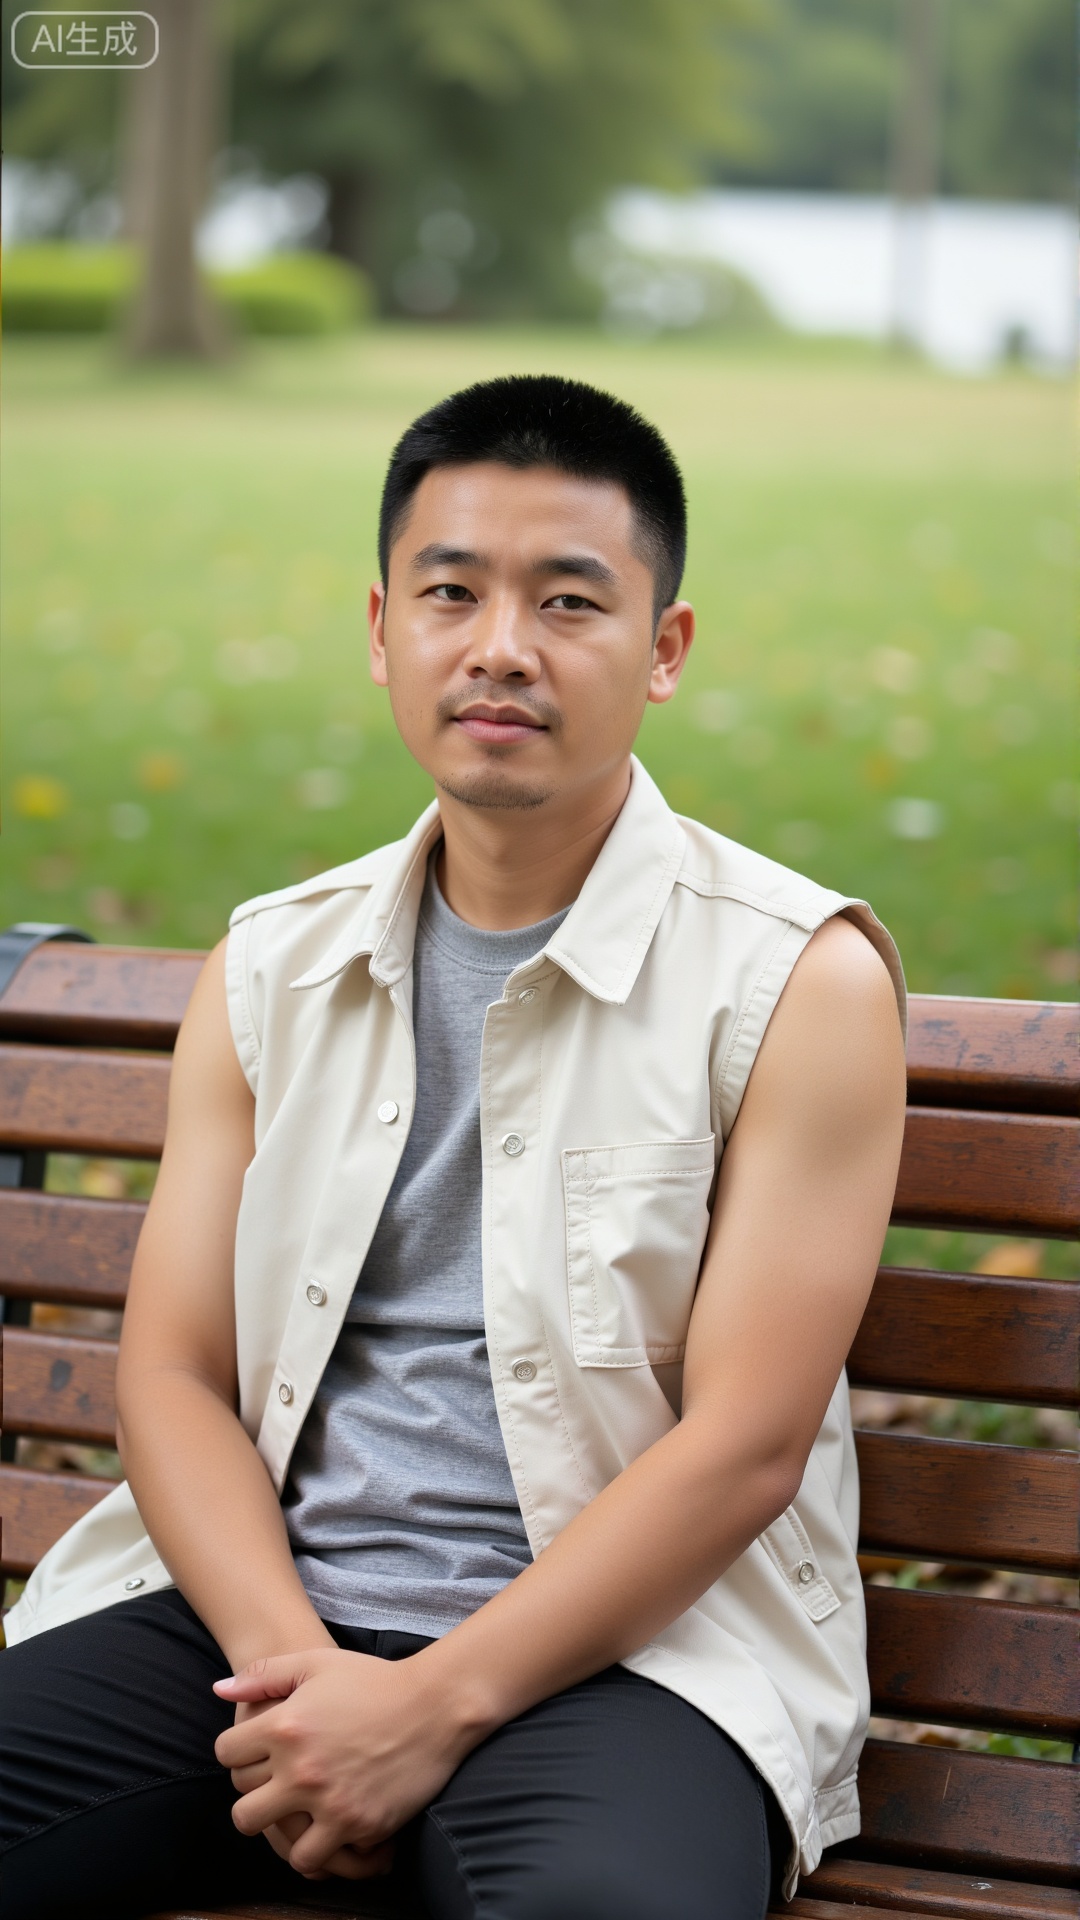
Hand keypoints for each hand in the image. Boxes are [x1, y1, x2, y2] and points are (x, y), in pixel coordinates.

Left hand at [213, 1645, 478, 1877]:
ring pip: (275, 1843)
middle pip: (242, 1811)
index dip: (238, 1752)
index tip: (259, 1752)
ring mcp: (328, 1801)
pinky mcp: (357, 1825)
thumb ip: (263, 1675)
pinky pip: (315, 1857)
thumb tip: (219, 1690)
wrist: (434, 1704)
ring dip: (283, 1831)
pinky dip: (318, 1846)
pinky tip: (329, 1826)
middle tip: (276, 1789)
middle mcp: (300, 1768)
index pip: (226, 1755)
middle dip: (253, 1800)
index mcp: (284, 1725)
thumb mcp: (316, 1663)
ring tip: (300, 1815)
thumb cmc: (373, 1680)